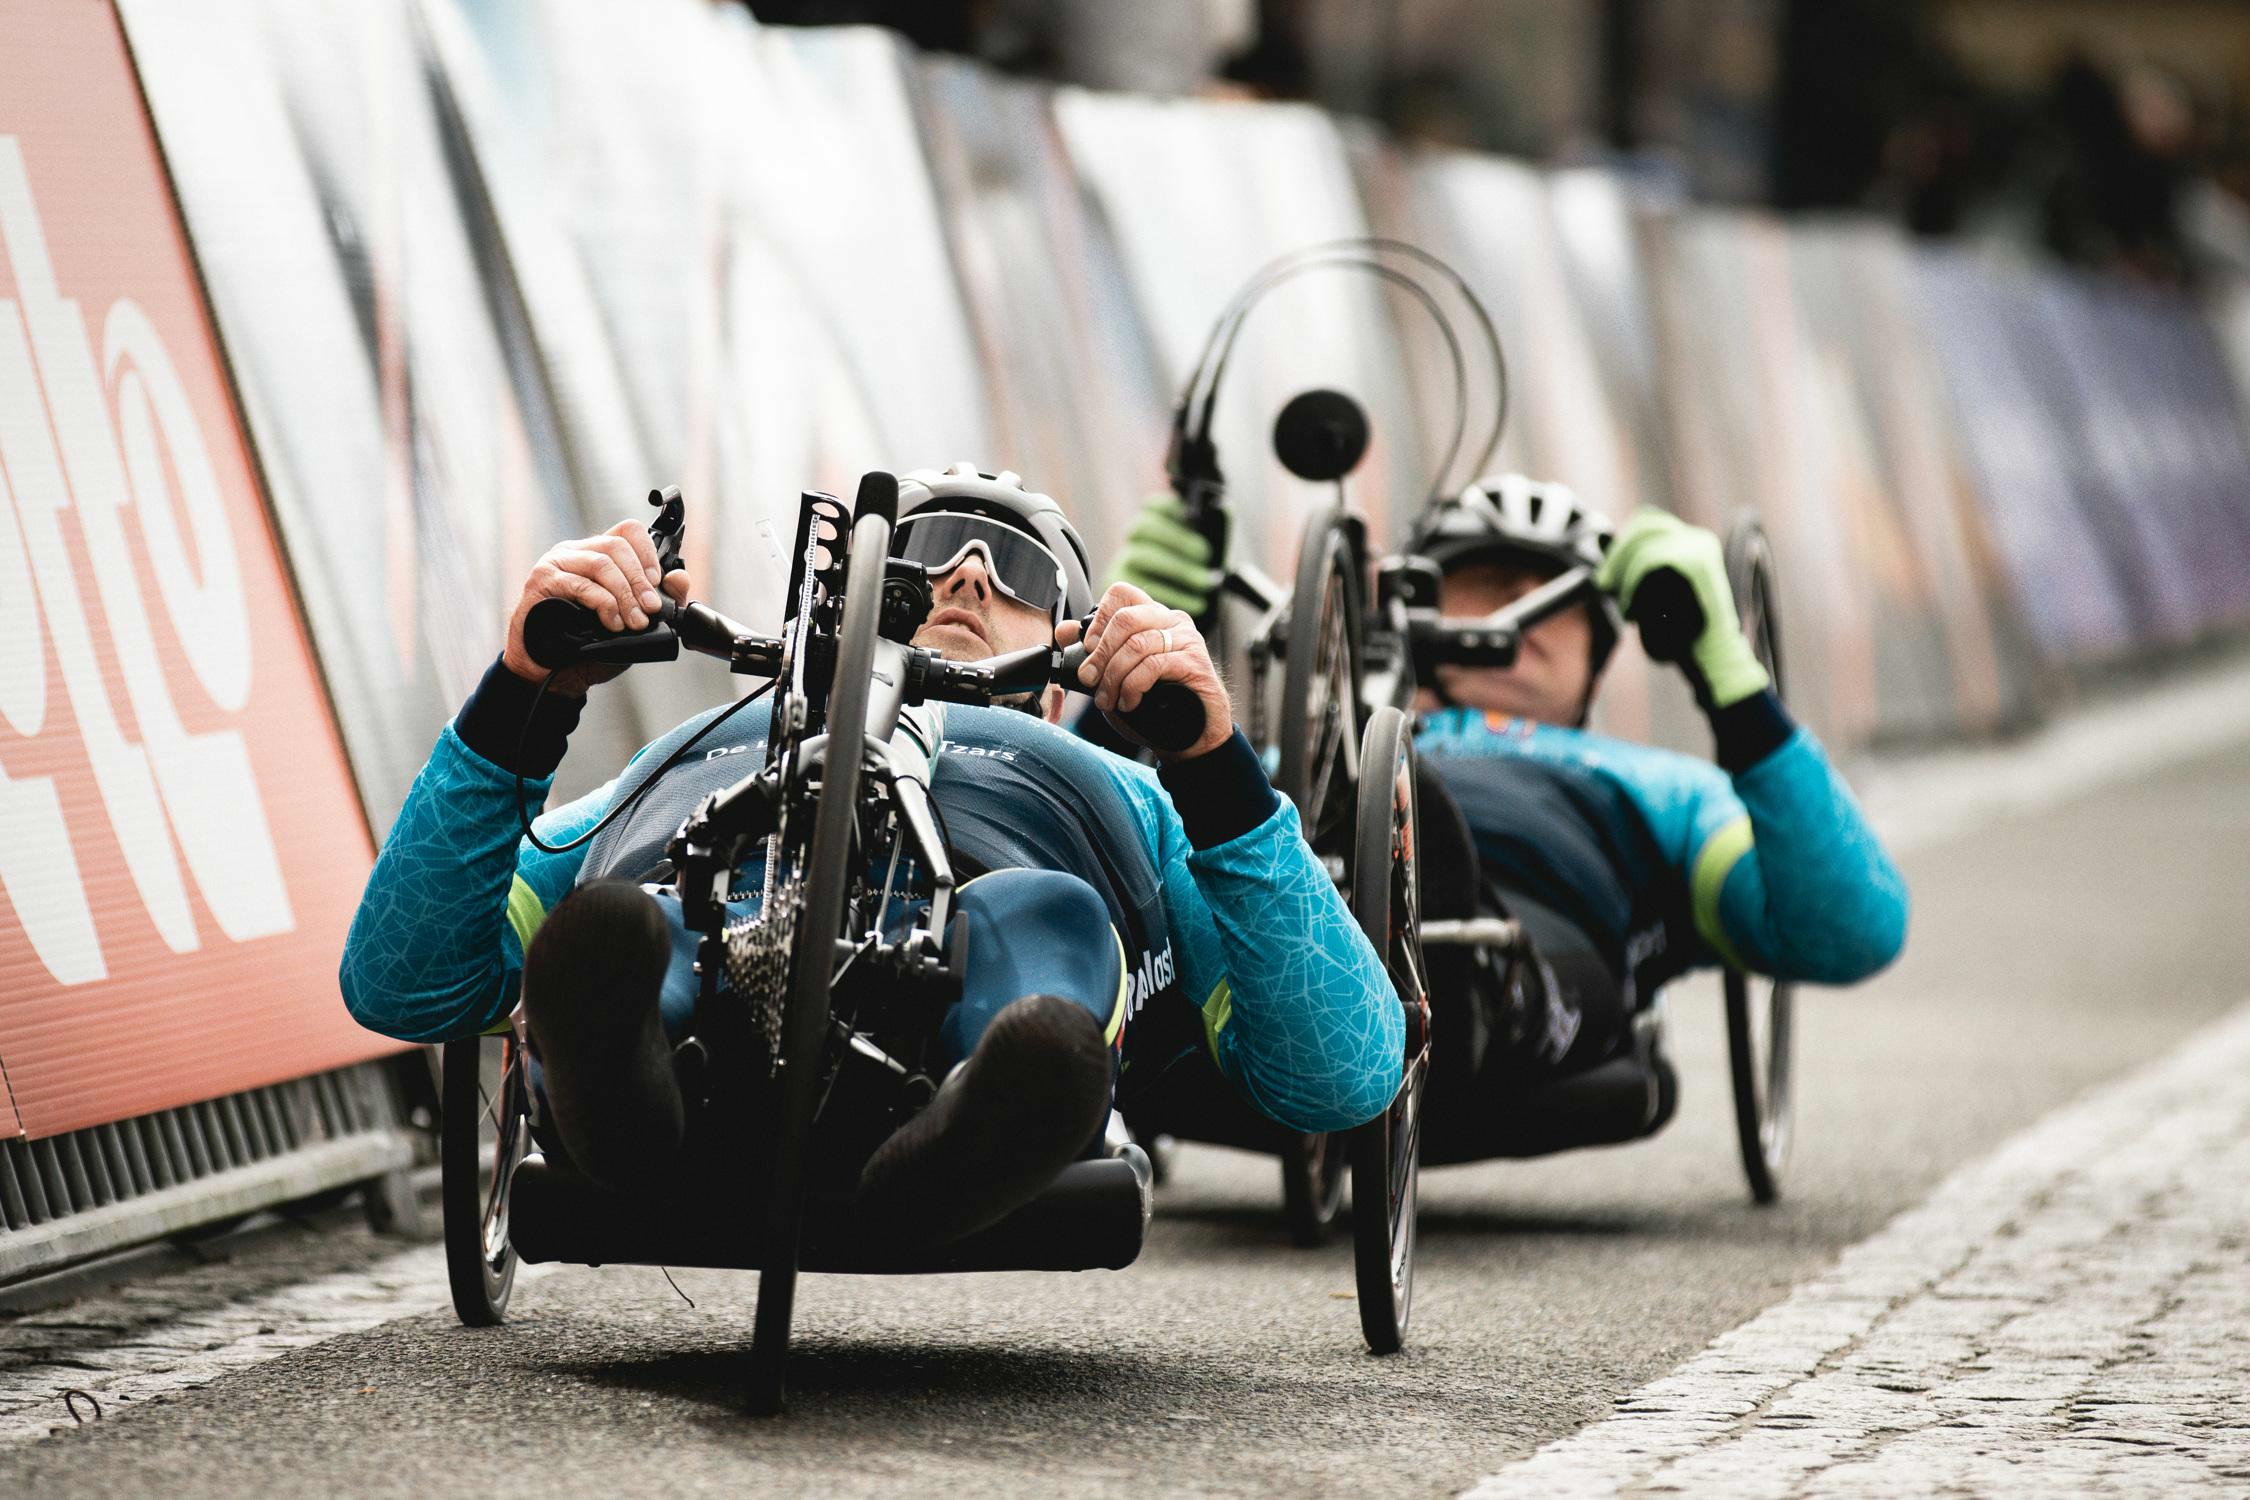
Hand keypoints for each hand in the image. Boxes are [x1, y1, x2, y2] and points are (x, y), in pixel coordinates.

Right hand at [501, 519, 691, 695]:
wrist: (557, 671)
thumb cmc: (593, 644)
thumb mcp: (635, 620)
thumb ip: (661, 599)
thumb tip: (679, 577)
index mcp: (598, 553)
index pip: (628, 530)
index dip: (648, 553)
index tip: (657, 582)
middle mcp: (576, 552)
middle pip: (617, 545)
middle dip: (639, 580)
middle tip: (650, 609)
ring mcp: (557, 563)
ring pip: (601, 564)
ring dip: (625, 595)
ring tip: (633, 622)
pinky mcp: (543, 580)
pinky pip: (581, 584)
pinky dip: (604, 604)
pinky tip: (612, 623)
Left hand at [1060, 582, 1232, 759]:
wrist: (1189, 736)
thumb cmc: (1155, 705)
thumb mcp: (1115, 677)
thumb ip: (1093, 653)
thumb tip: (1064, 630)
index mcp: (1152, 617)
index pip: (1122, 594)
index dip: (1098, 618)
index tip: (1087, 647)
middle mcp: (1172, 621)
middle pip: (1126, 618)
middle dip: (1100, 653)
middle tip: (1089, 680)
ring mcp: (1186, 639)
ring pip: (1137, 644)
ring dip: (1114, 676)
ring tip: (1107, 700)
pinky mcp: (1195, 662)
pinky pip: (1154, 665)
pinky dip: (1133, 686)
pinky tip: (1129, 702)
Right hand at [1109, 494, 1218, 616]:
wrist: (1175, 623)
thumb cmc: (1195, 579)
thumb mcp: (1206, 553)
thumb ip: (1213, 531)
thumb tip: (1224, 509)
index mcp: (1154, 523)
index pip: (1153, 506)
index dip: (1170, 507)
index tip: (1195, 517)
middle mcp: (1135, 541)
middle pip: (1145, 528)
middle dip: (1178, 539)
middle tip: (1206, 555)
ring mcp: (1125, 563)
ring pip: (1142, 556)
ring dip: (1178, 569)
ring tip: (1205, 583)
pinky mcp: (1124, 591)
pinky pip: (1142, 589)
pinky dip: (1173, 595)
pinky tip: (1198, 602)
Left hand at [1594, 507, 1767, 708]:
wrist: (1711, 658)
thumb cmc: (1680, 633)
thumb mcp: (1655, 592)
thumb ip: (1637, 569)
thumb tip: (1606, 547)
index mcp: (1693, 542)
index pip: (1648, 521)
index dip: (1621, 545)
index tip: (1606, 576)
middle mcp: (1699, 540)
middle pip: (1645, 526)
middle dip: (1618, 557)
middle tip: (1605, 586)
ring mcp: (1700, 550)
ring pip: (1646, 547)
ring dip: (1627, 578)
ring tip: (1628, 608)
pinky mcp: (1697, 564)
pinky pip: (1652, 561)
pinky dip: (1635, 586)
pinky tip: (1635, 611)